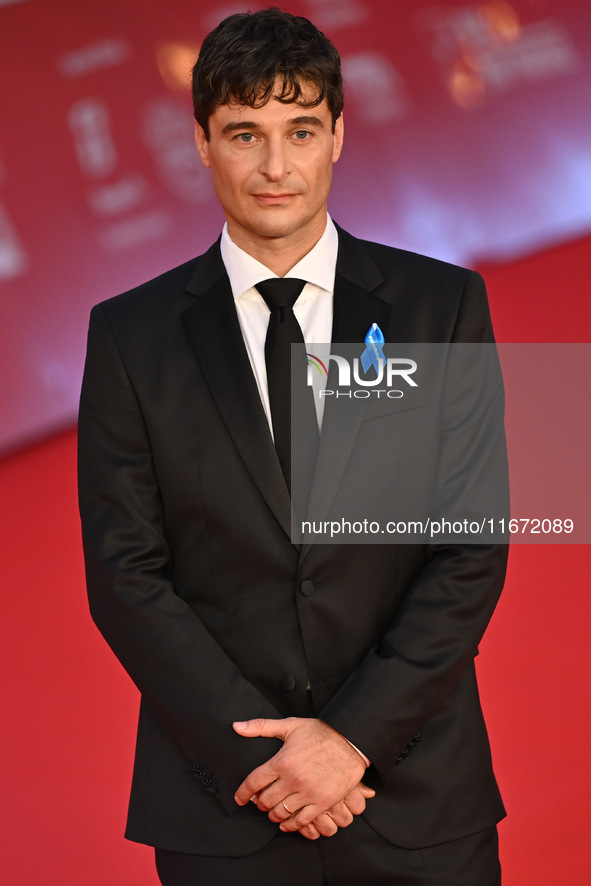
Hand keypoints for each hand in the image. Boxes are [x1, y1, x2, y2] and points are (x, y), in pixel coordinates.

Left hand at [233, 717, 373, 835]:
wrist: (351, 742)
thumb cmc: (321, 733)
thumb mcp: (290, 725)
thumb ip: (261, 726)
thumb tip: (237, 727)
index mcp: (282, 761)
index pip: (253, 782)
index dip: (243, 793)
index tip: (240, 798)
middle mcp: (293, 779)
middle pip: (265, 801)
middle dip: (259, 803)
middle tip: (260, 802)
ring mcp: (308, 793)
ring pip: (281, 813)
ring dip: (273, 814)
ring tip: (273, 810)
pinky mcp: (322, 802)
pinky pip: (301, 821)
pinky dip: (291, 825)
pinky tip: (287, 822)